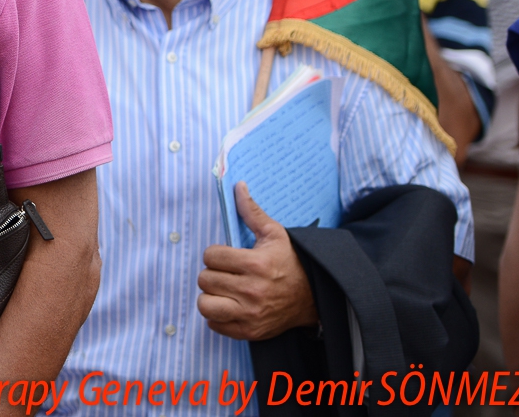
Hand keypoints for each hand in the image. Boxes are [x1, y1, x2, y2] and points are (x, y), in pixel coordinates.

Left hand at [198, 182, 317, 339]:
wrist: (313, 297)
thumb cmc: (289, 262)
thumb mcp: (274, 234)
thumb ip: (251, 211)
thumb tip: (238, 186)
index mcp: (256, 264)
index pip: (211, 256)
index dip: (216, 254)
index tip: (226, 257)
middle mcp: (252, 291)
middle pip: (205, 279)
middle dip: (213, 273)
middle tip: (227, 273)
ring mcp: (250, 314)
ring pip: (205, 304)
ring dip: (210, 296)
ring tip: (223, 290)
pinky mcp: (250, 331)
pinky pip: (214, 324)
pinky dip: (217, 315)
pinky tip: (229, 305)